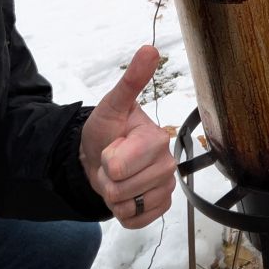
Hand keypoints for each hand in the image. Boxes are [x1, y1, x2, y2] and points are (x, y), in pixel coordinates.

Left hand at [80, 45, 176, 228]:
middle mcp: (168, 162)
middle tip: (110, 164)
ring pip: (129, 205)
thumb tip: (150, 48)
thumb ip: (131, 80)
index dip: (106, 161)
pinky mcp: (161, 206)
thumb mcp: (111, 105)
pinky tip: (125, 195)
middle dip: (107, 180)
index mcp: (156, 138)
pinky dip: (123, 212)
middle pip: (123, 188)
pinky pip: (136, 221)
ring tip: (117, 178)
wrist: (100, 157)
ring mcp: (166, 186)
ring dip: (113, 196)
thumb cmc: (107, 130)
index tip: (109, 147)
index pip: (120, 166)